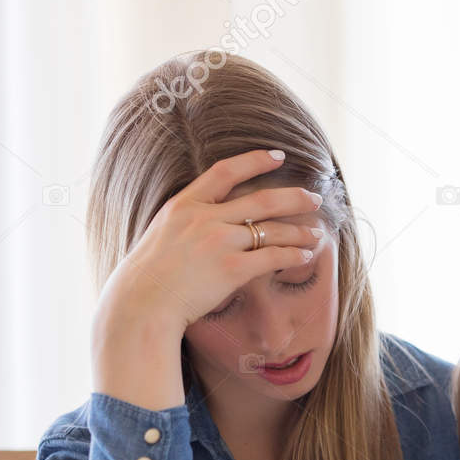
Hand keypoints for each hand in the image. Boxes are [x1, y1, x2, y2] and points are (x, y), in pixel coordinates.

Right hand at [97, 148, 327, 332]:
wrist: (141, 303)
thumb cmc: (147, 277)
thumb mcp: (161, 234)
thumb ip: (186, 224)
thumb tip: (210, 225)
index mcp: (184, 204)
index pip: (225, 171)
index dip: (255, 161)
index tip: (278, 156)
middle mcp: (204, 218)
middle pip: (261, 199)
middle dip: (293, 197)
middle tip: (314, 197)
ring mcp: (219, 242)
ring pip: (272, 229)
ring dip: (300, 230)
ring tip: (317, 233)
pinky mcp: (231, 268)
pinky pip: (273, 257)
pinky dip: (294, 255)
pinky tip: (306, 256)